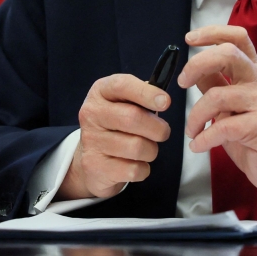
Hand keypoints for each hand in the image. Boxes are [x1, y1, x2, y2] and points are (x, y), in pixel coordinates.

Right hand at [58, 74, 170, 199]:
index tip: (165, 102)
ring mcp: (91, 141)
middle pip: (133, 118)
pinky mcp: (95, 167)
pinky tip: (135, 164)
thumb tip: (162, 100)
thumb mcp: (123, 103)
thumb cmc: (116, 126)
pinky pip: (134, 169)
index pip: (122, 85)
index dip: (146, 93)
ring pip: (137, 147)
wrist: (91, 160)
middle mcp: (91, 114)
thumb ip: (141, 97)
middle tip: (162, 132)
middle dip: (158, 128)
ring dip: (151, 150)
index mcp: (100, 92)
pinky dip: (143, 169)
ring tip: (146, 148)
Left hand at [179, 25, 256, 208]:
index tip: (189, 39)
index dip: (212, 32)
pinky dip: (203, 138)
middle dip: (196, 65)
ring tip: (192, 131)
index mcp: (253, 71)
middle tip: (182, 83)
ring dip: (195, 116)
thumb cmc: (255, 135)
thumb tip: (194, 71)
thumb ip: (216, 85)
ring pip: (217, 96)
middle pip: (227, 54)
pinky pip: (223, 127)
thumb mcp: (232, 105)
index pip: (237, 37)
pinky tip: (199, 145)